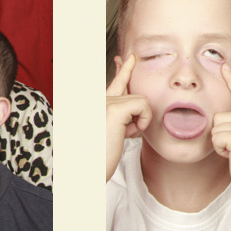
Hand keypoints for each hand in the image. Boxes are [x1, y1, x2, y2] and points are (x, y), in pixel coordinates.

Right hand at [105, 54, 150, 179]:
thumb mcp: (109, 134)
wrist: (86, 172)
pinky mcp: (114, 110)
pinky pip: (143, 105)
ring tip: (126, 135)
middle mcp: (97, 100)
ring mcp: (104, 103)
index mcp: (95, 106)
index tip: (128, 58)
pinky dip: (144, 120)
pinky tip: (131, 133)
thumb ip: (119, 118)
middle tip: (133, 61)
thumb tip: (133, 110)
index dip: (122, 69)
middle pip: (126, 87)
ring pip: (139, 99)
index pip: (113, 83)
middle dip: (133, 94)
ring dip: (140, 120)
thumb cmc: (97, 159)